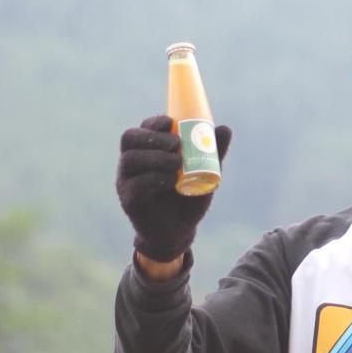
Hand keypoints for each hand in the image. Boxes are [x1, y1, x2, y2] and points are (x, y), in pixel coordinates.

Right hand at [115, 115, 231, 262]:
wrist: (179, 231)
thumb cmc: (188, 197)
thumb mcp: (204, 172)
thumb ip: (213, 151)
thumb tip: (225, 128)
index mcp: (146, 150)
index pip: (142, 127)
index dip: (154, 122)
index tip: (171, 123)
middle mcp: (132, 162)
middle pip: (129, 138)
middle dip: (153, 136)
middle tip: (177, 144)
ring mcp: (126, 180)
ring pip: (130, 159)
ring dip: (155, 157)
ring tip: (177, 164)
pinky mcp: (129, 199)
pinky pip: (135, 184)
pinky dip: (154, 178)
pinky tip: (171, 180)